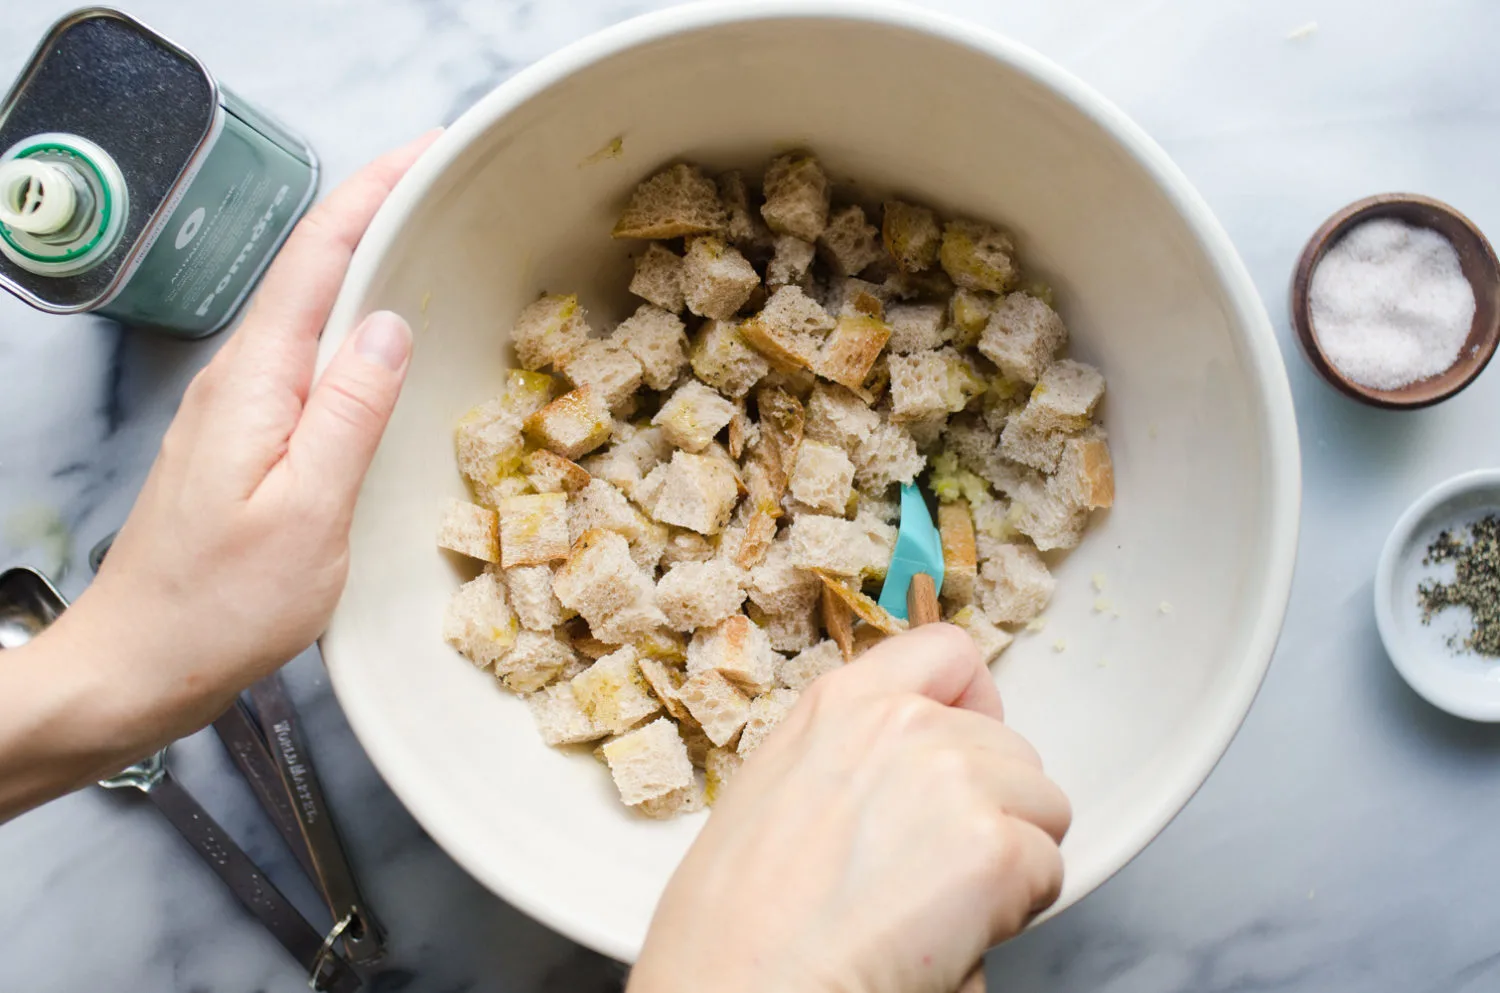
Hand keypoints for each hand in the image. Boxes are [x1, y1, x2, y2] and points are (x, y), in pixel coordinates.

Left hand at [0, 132, 436, 815]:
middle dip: (373, 211)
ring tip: (424, 239)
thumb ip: (349, 411)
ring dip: (361, 264)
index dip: (372, 191)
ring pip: (306, 313)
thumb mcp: (307, 513)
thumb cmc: (221, 606)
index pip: (317, 256)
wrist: (135, 666)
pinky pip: (303, 360)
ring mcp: (234, 410)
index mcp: (256, 382)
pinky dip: (346, 326)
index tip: (429, 150)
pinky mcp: (240, 443)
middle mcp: (238, 380)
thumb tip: (388, 323)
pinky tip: (377, 340)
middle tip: (443, 184)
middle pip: (308, 270)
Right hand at [629, 625, 1069, 992]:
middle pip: (1008, 745)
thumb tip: (906, 785)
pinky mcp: (994, 847)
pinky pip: (1047, 871)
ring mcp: (954, 777)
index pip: (948, 655)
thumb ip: (848, 757)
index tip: (969, 749)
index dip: (972, 708)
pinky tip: (947, 932)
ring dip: (1010, 857)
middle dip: (993, 806)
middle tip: (933, 869)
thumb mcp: (771, 792)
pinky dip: (1014, 911)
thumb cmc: (734, 924)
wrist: (743, 988)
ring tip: (936, 904)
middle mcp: (904, 723)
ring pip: (1040, 805)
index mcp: (841, 704)